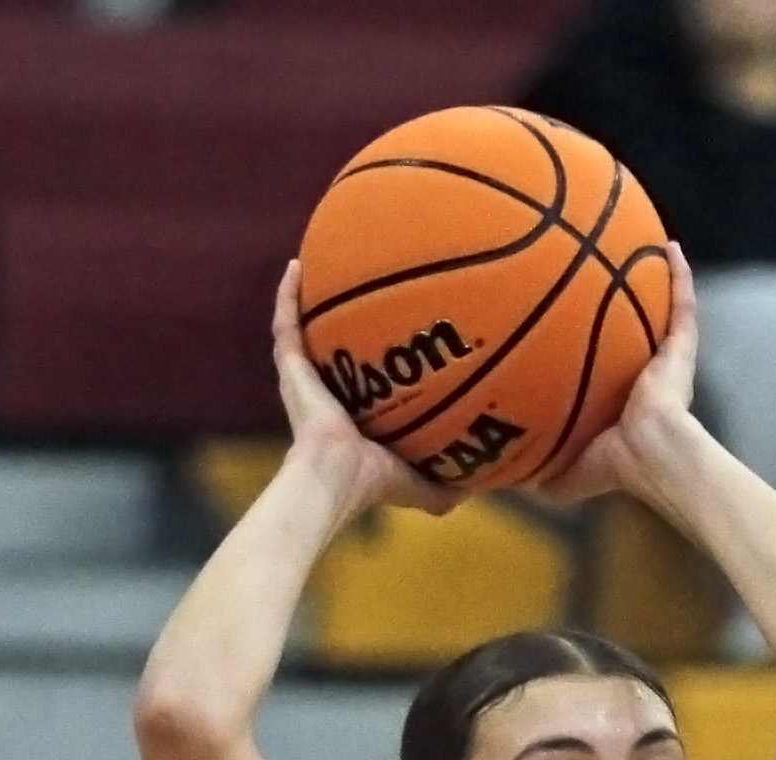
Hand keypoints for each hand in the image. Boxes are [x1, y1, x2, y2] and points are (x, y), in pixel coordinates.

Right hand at [269, 261, 458, 520]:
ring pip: (305, 327)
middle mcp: (328, 391)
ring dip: (310, 298)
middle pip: (335, 345)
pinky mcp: (290, 367)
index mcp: (355, 413)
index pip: (366, 378)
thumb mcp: (425, 482)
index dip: (379, 357)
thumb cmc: (376, 482)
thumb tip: (489, 478)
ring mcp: (305, 378)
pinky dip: (288, 294)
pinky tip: (297, 265)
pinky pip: (285, 322)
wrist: (337, 477)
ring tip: (325, 261)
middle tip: (366, 286)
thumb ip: (453, 482)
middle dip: (346, 319)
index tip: (400, 331)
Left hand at [536, 243, 700, 505]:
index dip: (578, 339)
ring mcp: (664, 360)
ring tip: (630, 241)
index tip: (554, 312)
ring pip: (656, 310)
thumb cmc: (614, 466)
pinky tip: (669, 247)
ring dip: (648, 278)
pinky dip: (681, 277)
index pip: (596, 362)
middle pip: (623, 326)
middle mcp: (640, 374)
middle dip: (609, 298)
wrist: (654, 457)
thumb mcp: (563, 471)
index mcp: (615, 398)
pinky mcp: (682, 351)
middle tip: (585, 264)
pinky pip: (683, 306)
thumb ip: (534, 468)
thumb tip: (493, 478)